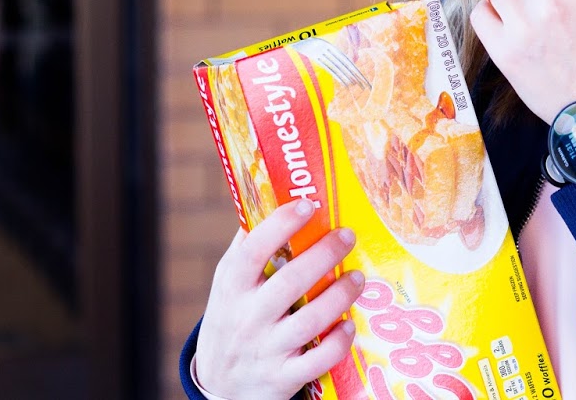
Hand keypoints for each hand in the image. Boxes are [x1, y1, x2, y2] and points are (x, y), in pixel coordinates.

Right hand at [194, 200, 362, 399]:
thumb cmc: (232, 317)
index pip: (253, 251)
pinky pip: (317, 361)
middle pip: (289, 283)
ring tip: (357, 277)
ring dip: (338, 296)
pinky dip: (337, 343)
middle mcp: (247, 318)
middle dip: (323, 256)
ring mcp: (266, 349)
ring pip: (308, 322)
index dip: (280, 225)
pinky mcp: (283, 378)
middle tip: (347, 235)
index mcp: (232, 287)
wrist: (218, 383)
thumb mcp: (227, 283)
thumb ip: (247, 246)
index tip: (307, 204)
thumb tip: (271, 195)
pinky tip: (349, 324)